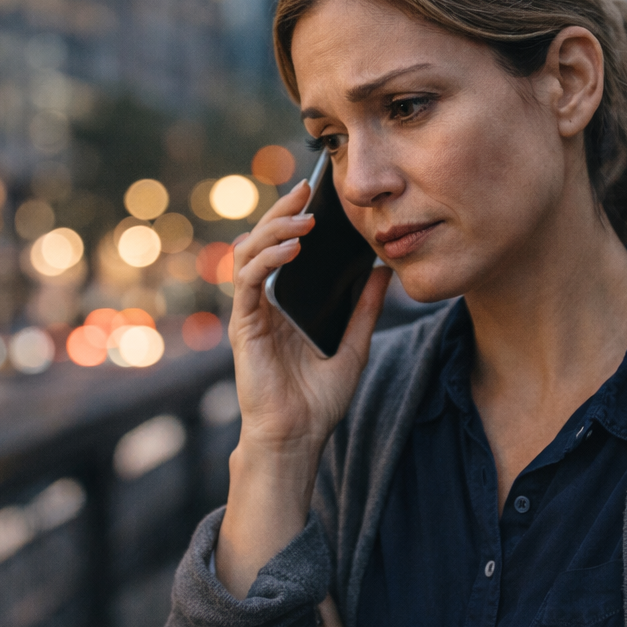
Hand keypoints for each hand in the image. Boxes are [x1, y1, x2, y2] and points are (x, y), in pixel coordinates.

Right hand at [228, 178, 391, 451]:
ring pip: (250, 254)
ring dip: (274, 230)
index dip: (296, 219)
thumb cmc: (319, 400)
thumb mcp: (354, 344)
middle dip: (283, 212)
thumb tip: (383, 270)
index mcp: (286, 303)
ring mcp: (251, 313)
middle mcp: (264, 303)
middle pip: (264, 242)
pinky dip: (267, 260)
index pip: (285, 249)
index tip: (319, 195)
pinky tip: (290, 250)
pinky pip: (248, 282)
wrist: (298, 438)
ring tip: (303, 218)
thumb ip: (365, 308)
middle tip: (306, 189)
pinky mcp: (243, 326)